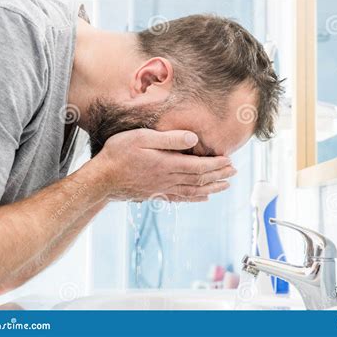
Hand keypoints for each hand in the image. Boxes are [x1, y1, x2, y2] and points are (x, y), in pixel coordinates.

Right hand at [92, 129, 236, 201]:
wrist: (101, 180)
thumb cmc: (119, 154)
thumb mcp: (142, 138)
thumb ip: (169, 139)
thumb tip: (194, 139)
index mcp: (168, 164)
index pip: (199, 166)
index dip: (216, 164)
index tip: (230, 161)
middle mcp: (169, 179)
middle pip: (200, 179)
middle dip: (219, 175)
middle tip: (234, 172)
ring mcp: (163, 189)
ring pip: (194, 190)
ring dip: (212, 188)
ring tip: (225, 186)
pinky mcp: (156, 195)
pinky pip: (181, 198)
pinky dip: (195, 198)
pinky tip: (203, 198)